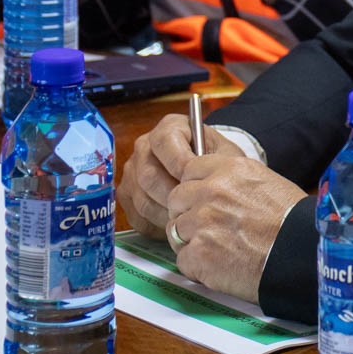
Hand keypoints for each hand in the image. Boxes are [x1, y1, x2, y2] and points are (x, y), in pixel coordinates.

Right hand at [118, 113, 243, 237]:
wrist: (208, 175)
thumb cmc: (218, 163)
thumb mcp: (225, 156)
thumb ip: (214, 163)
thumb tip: (200, 181)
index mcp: (170, 127)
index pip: (164, 141)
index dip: (179, 163)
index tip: (196, 180)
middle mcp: (144, 147)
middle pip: (148, 175)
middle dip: (174, 195)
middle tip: (194, 206)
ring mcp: (132, 173)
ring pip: (142, 200)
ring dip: (167, 213)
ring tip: (189, 217)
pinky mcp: (127, 197)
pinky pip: (138, 217)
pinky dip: (158, 226)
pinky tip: (178, 224)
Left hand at [166, 152, 306, 301]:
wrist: (301, 255)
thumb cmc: (292, 222)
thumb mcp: (267, 182)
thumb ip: (233, 180)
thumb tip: (214, 184)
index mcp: (230, 170)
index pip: (189, 170)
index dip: (195, 187)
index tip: (203, 200)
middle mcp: (211, 191)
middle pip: (176, 198)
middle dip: (187, 213)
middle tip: (208, 228)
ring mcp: (201, 223)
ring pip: (175, 229)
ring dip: (191, 240)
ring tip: (218, 249)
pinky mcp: (197, 254)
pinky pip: (182, 259)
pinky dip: (196, 266)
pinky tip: (219, 266)